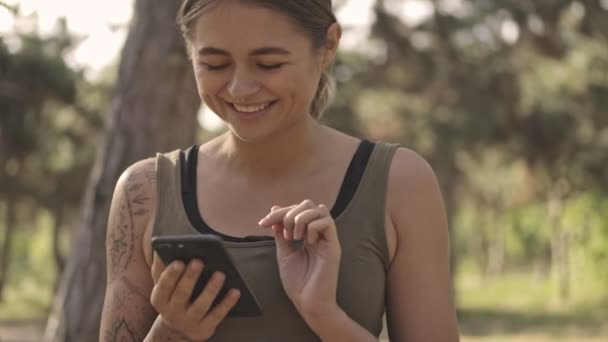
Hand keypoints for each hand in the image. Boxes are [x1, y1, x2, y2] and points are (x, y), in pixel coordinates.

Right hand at [150, 255, 240, 340]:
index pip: (164, 286)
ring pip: (200, 306)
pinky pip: (217, 315)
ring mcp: (189, 321)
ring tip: (220, 274)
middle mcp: (172, 312)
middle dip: (190, 278)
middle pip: (182, 294)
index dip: (171, 275)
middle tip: (198, 261)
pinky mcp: (204, 328)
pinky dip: (227, 304)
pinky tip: (235, 291)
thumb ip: (161, 268)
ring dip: (210, 290)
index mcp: (160, 299)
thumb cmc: (172, 298)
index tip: (179, 262)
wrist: (177, 330)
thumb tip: (160, 249)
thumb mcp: (163, 286)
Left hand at [258, 200, 340, 320]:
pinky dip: (312, 227)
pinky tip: (308, 242)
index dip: (279, 212)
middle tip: (282, 232)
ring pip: (320, 209)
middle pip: (309, 204)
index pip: (296, 210)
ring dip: (301, 218)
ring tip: (294, 236)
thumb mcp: (284, 252)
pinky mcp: (334, 246)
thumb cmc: (298, 281)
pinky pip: (327, 223)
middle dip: (290, 212)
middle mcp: (318, 233)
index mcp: (307, 234)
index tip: (263, 223)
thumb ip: (280, 232)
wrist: (307, 302)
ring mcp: (327, 238)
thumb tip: (274, 210)